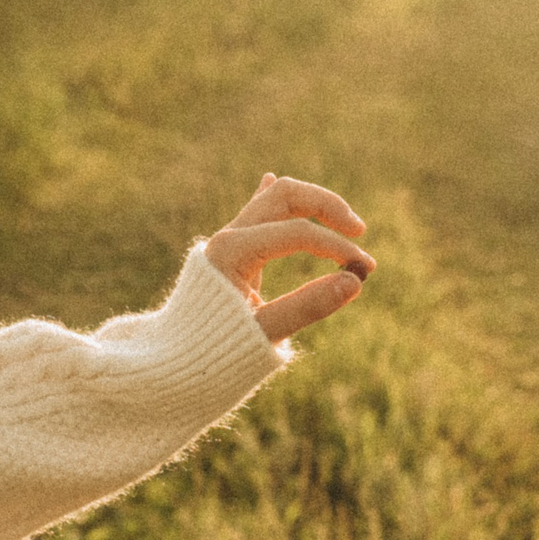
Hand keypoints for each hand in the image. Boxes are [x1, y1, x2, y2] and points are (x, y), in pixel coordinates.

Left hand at [207, 173, 374, 342]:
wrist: (175, 360)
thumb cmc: (216, 350)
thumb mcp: (264, 333)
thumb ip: (307, 307)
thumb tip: (355, 282)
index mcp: (232, 251)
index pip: (297, 233)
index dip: (336, 247)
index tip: (363, 270)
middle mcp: (229, 235)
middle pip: (286, 194)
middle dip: (327, 207)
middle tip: (360, 231)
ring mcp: (230, 237)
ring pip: (276, 198)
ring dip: (313, 205)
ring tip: (346, 223)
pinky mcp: (234, 247)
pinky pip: (257, 212)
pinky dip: (273, 201)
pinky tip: (269, 179)